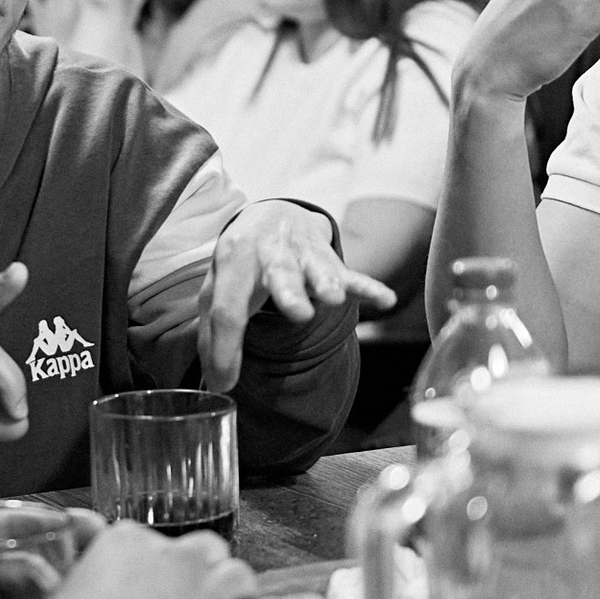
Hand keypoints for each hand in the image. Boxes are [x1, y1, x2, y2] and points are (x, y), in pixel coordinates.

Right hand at [30, 520, 323, 598]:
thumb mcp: (58, 591)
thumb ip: (81, 558)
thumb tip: (79, 523)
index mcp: (126, 542)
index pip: (147, 541)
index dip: (153, 564)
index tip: (149, 582)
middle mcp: (172, 557)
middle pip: (203, 550)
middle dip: (203, 569)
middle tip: (195, 594)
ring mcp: (206, 592)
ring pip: (239, 574)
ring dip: (240, 587)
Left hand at [197, 199, 394, 388]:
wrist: (271, 214)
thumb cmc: (241, 263)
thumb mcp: (218, 290)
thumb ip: (213, 334)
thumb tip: (214, 383)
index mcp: (233, 261)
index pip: (228, 309)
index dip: (225, 348)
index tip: (224, 382)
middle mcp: (269, 253)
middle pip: (279, 274)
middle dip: (289, 293)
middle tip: (298, 315)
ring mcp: (302, 254)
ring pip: (317, 268)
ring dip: (326, 283)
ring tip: (333, 299)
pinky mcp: (329, 260)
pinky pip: (351, 275)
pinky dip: (368, 288)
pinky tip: (385, 299)